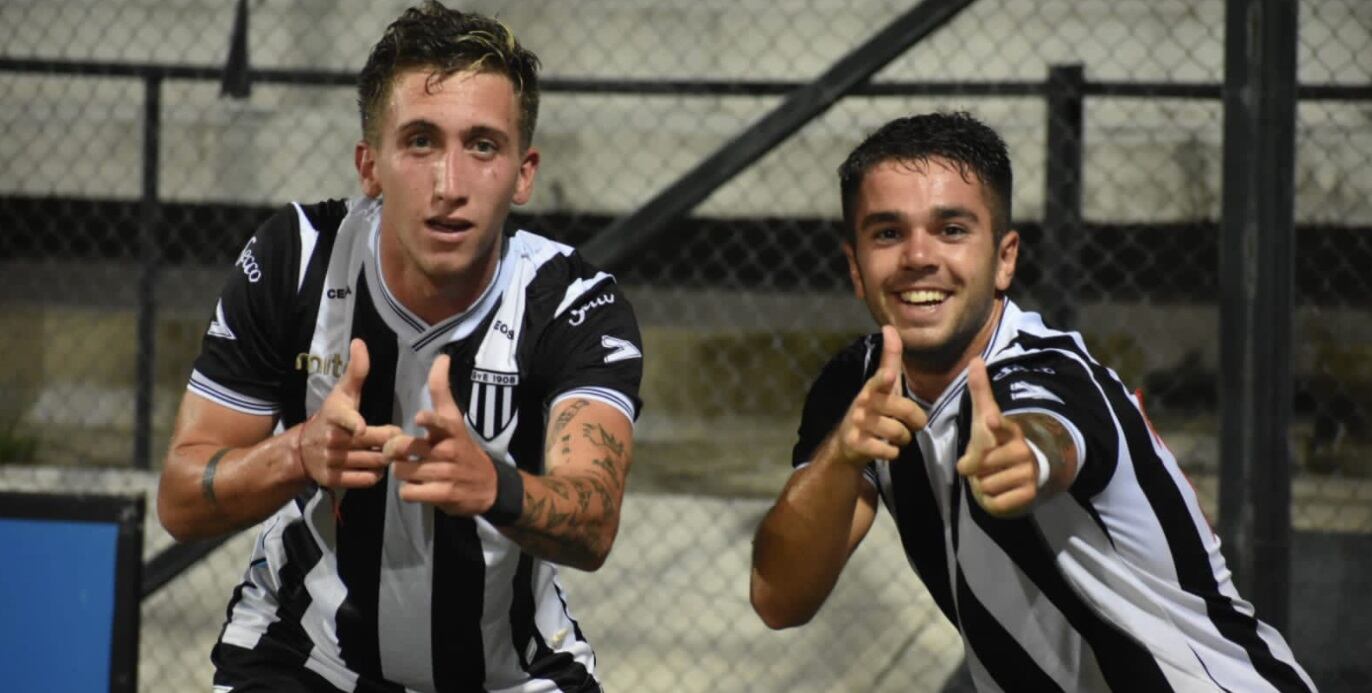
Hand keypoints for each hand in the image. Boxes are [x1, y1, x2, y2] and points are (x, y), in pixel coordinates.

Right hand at [297, 338, 399, 487]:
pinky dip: (376, 475)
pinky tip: (376, 466)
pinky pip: (367, 480)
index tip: (362, 429)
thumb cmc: (332, 416)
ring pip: (374, 462)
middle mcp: (332, 439)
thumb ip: (356, 372)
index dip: (354, 424)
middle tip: (400, 440)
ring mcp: (332, 462)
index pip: (346, 419)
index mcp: (335, 416)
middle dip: (392, 442)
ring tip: (390, 452)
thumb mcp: (342, 394)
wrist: (303, 449)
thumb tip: (360, 342)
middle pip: (374, 443)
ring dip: (386, 458)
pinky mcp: (333, 480)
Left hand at [385, 354, 499, 515]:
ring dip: (402, 473)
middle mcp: (450, 450)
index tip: (421, 419)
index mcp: (450, 430)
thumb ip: (442, 391)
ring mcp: (447, 474)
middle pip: (406, 448)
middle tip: (398, 455)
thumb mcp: (454, 419)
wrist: (487, 486)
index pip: (441, 421)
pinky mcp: (443, 495)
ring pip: (402, 471)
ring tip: (414, 471)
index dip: (430, 420)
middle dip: (395, 452)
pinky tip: (419, 487)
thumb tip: (442, 356)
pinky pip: (408, 492)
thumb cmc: (461, 448)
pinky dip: (408, 491)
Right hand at [826, 325, 926, 468]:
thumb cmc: (873, 408)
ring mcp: (858, 424)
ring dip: (904, 438)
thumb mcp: (882, 384)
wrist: (848, 443)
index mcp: (872, 388)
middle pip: (904, 410)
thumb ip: (890, 358)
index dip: (885, 379)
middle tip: (912, 424)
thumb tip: (890, 326)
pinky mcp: (856, 444)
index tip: (889, 376)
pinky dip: (892, 453)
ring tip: (897, 437)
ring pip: (898, 433)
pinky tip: (886, 449)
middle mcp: (863, 403)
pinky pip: (888, 451)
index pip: (880, 381)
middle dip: (915, 420)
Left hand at [955, 357, 1037, 516]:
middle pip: (980, 464)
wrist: (1019, 473)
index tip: (988, 421)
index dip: (994, 424)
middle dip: (975, 469)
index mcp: (1008, 430)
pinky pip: (996, 502)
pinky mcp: (1029, 494)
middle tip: (984, 465)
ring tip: (992, 477)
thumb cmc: (995, 441)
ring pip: (985, 484)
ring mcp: (1028, 472)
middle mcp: (1022, 449)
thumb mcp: (984, 417)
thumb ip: (980, 390)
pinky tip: (1000, 492)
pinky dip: (992, 501)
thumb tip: (976, 358)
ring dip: (982, 485)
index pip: (1000, 425)